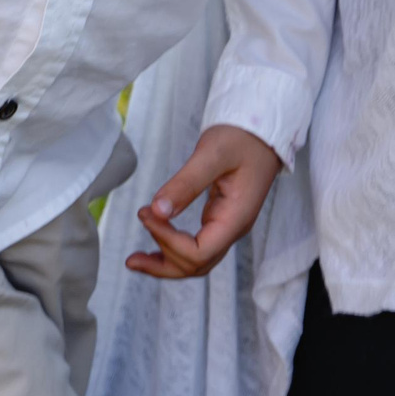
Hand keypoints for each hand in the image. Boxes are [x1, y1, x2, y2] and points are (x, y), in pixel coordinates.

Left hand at [124, 125, 283, 278]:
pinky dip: (173, 251)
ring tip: (135, 261)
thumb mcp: (213, 153)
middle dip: (163, 264)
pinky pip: (196, 247)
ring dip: (165, 263)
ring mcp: (228, 226)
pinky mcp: (220, 219)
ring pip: (196, 262)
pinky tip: (153, 248)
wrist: (263, 129)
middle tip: (131, 256)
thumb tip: (157, 211)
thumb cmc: (242, 137)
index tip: (147, 214)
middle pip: (197, 266)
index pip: (199, 252)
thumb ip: (186, 183)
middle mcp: (234, 228)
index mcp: (236, 217)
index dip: (169, 242)